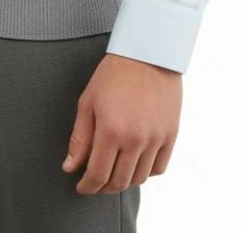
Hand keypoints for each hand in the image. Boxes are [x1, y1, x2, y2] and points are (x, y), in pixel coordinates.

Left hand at [61, 53, 180, 193]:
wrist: (148, 53)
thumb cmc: (113, 75)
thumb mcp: (88, 103)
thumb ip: (79, 139)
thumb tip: (70, 168)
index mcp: (111, 131)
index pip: (97, 175)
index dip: (87, 187)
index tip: (81, 187)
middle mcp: (135, 139)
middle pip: (119, 182)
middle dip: (103, 187)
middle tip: (95, 182)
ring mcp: (156, 138)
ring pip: (139, 178)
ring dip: (124, 181)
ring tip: (113, 172)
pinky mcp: (171, 134)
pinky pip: (159, 167)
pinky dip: (145, 172)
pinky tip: (134, 163)